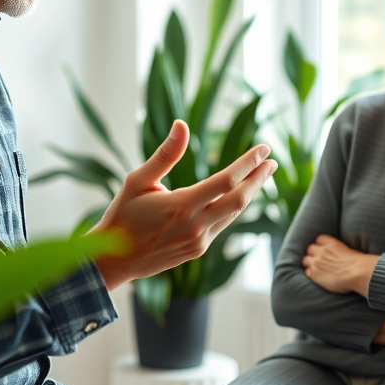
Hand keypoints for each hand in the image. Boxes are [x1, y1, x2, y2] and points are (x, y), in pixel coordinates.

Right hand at [91, 120, 276, 289]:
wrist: (113, 260)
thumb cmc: (122, 215)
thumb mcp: (137, 180)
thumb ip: (164, 155)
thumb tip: (182, 125)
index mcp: (181, 205)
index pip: (227, 181)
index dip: (248, 163)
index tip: (263, 149)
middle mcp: (196, 225)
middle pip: (240, 199)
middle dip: (259, 178)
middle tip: (271, 161)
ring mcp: (199, 241)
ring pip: (234, 213)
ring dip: (250, 193)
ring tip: (262, 175)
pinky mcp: (197, 250)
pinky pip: (223, 225)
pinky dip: (234, 207)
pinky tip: (238, 196)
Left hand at [302, 234, 378, 296]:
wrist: (357, 273)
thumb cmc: (358, 264)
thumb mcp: (349, 251)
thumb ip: (339, 251)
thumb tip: (340, 255)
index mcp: (331, 243)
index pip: (319, 239)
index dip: (320, 245)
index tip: (323, 249)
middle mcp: (321, 251)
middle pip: (310, 248)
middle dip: (313, 253)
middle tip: (318, 260)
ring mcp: (316, 262)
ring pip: (306, 260)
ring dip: (309, 263)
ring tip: (315, 268)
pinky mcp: (314, 274)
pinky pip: (307, 272)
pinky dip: (310, 273)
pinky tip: (317, 277)